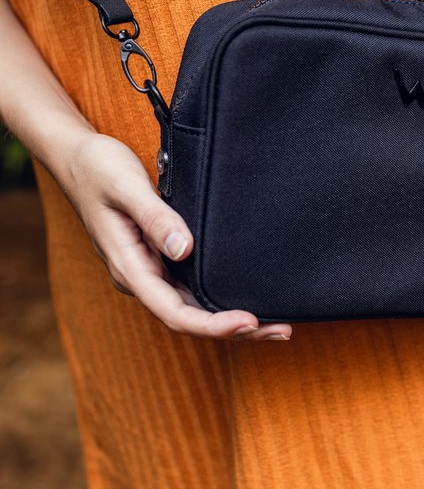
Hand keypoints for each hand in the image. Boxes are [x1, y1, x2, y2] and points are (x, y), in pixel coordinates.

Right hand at [57, 132, 291, 340]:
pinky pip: (191, 288)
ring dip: (230, 318)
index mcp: (129, 267)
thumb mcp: (126, 187)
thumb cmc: (99, 169)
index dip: (212, 324)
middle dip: (233, 330)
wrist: (77, 158)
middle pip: (189, 318)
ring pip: (192, 307)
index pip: (174, 312)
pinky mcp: (158, 257)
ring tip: (276, 323)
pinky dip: (219, 299)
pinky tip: (246, 296)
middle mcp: (140, 276)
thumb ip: (155, 218)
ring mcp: (150, 269)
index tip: (248, 322)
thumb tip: (183, 249)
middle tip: (281, 330)